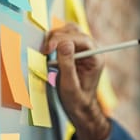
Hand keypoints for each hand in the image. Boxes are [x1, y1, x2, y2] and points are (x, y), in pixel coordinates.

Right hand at [42, 24, 110, 139]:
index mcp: (95, 58)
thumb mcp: (70, 86)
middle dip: (57, 38)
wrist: (79, 107)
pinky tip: (48, 52)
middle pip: (74, 32)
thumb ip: (68, 65)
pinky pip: (63, 37)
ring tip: (46, 52)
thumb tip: (65, 44)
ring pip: (68, 32)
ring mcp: (82, 49)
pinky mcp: (74, 50)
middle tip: (45, 52)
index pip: (81, 39)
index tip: (49, 48)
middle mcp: (91, 50)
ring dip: (54, 38)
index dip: (63, 39)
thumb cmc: (76, 100)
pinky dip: (53, 42)